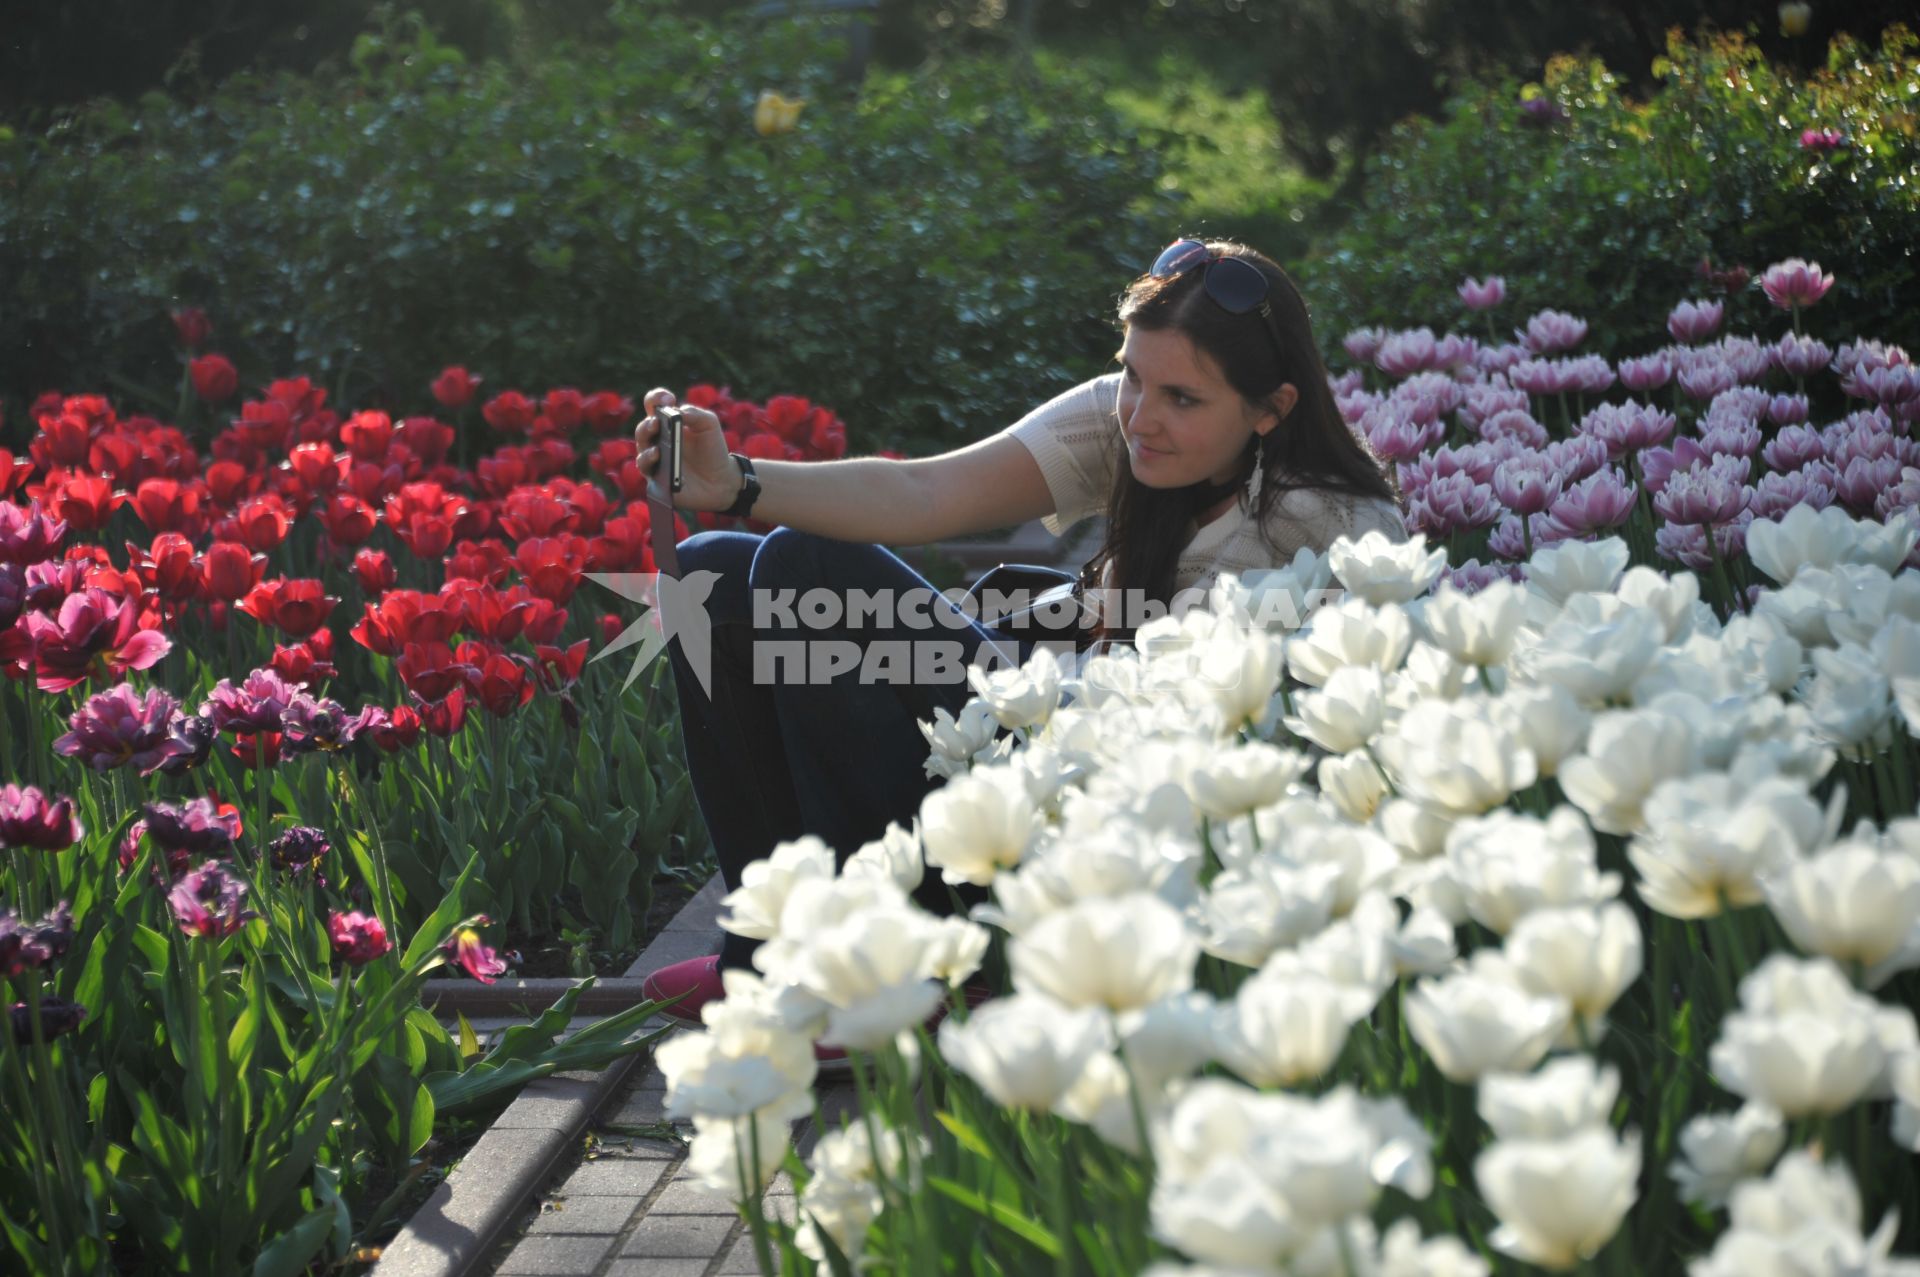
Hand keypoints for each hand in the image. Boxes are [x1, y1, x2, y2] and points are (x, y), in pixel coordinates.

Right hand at [635, 388, 742, 512]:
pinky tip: (661, 459)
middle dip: (648, 424)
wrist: (721, 480)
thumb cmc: (712, 449)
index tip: (668, 399)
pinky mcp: (656, 477)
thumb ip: (695, 413)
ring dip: (647, 446)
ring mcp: (655, 458)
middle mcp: (657, 438)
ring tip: (658, 448)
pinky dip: (651, 462)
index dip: (657, 398)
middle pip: (644, 428)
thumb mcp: (709, 424)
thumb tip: (677, 412)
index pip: (654, 404)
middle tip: (656, 423)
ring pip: (642, 449)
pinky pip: (647, 469)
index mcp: (667, 421)